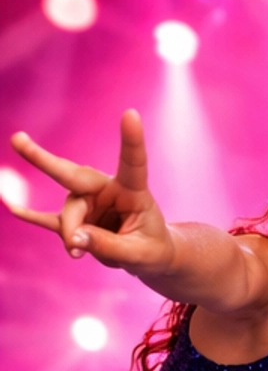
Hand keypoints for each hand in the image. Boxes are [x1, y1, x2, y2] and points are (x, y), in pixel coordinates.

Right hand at [8, 110, 175, 271]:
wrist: (147, 256)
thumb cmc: (152, 250)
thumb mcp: (140, 255)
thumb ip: (109, 246)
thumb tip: (74, 239)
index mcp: (133, 190)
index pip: (132, 162)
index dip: (131, 140)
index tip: (131, 114)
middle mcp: (107, 190)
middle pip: (74, 176)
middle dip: (45, 160)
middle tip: (17, 140)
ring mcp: (88, 202)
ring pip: (67, 213)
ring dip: (69, 233)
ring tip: (76, 254)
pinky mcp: (76, 220)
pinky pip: (49, 218)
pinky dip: (32, 216)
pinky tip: (12, 208)